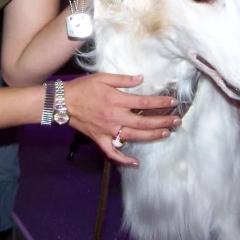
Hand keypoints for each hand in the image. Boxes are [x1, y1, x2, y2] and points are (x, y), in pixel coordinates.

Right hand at [63, 73, 180, 165]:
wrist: (62, 102)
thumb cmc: (82, 87)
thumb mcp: (102, 78)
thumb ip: (123, 80)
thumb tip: (140, 79)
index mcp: (117, 101)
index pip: (144, 103)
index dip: (160, 103)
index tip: (173, 102)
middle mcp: (115, 117)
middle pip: (144, 122)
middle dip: (162, 122)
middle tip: (177, 121)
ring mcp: (108, 131)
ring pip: (134, 137)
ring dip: (151, 136)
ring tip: (166, 133)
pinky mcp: (100, 140)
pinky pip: (113, 153)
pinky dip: (124, 160)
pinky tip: (136, 162)